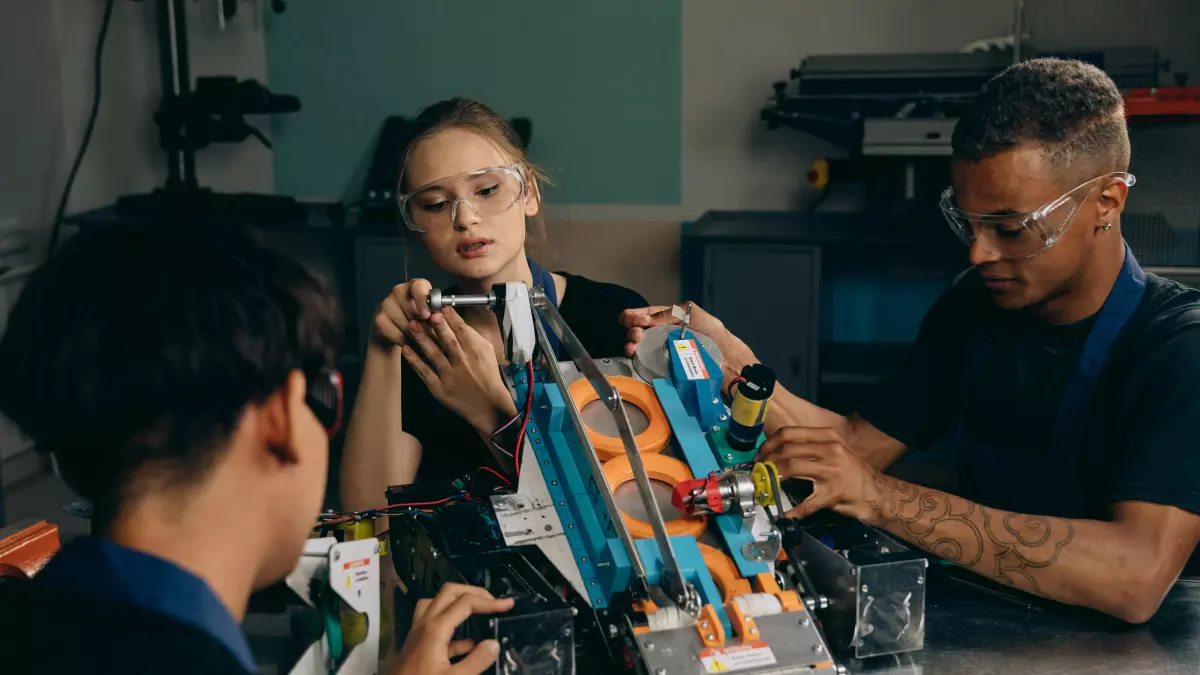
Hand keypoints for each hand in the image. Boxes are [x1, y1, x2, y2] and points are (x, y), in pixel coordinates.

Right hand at [373, 278, 434, 346]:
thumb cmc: (420, 320)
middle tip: (432, 335)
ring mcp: (386, 303)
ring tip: (423, 340)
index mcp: (415, 285)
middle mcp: (399, 290)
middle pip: (412, 310)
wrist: (395, 330)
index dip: (423, 301)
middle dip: (424, 326)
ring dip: (416, 336)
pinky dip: (405, 342)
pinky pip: (397, 334)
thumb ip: (436, 314)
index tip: (426, 315)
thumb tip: (440, 320)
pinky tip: (409, 342)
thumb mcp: (431, 314)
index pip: (418, 287)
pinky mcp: (379, 319)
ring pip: (406, 325)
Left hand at [389, 583, 514, 674]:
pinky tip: (469, 643)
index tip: (508, 605)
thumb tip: (493, 644)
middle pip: (450, 592)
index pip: (466, 602)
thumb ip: (476, 661)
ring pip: (438, 603)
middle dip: (474, 592)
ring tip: (479, 613)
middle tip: (493, 602)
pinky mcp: (416, 644)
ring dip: (459, 603)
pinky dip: (453, 627)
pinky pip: (435, 626)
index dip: (490, 601)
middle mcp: (424, 624)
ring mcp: (418, 633)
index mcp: (435, 629)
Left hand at [401, 307, 516, 433]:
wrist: (488, 405)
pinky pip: (424, 372)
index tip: (441, 308)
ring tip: (411, 326)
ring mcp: (450, 377)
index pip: (463, 332)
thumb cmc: (488, 375)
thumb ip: (473, 337)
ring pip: (434, 355)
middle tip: (427, 313)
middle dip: (438, 327)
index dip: (451, 318)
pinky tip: (406, 349)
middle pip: (448, 342)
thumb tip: (457, 321)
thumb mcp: (487, 352)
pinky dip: (414, 361)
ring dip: (421, 339)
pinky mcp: (439, 389)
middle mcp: (463, 363)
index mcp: (476, 353)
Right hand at [619, 301, 728, 357]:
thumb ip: (670, 313)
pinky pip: (645, 360)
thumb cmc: (714, 334)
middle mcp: (662, 333)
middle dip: (632, 328)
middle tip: (637, 334)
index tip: (631, 318)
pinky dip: (634, 355)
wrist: (726, 359)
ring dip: (630, 341)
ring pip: (638, 343)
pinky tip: (633, 352)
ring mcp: (661, 350)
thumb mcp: (694, 315)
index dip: (635, 314)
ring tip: (633, 344)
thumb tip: (645, 319)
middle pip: (638, 328)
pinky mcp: (663, 365)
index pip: (647, 314)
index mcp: (669, 319)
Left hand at [758, 427, 883, 524]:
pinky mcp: (833, 493)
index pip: (790, 433)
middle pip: (787, 449)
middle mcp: (830, 449)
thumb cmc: (852, 472)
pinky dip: (793, 510)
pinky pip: (807, 502)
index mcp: (828, 436)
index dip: (769, 443)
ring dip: (773, 477)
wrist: (877, 493)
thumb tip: (778, 452)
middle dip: (767, 460)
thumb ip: (811, 447)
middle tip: (759, 471)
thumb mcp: (834, 450)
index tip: (760, 455)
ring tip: (766, 485)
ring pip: (792, 467)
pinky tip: (786, 514)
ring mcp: (832, 471)